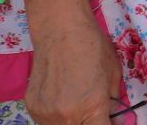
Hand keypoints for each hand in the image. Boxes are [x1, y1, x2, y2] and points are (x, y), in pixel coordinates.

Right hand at [20, 0, 122, 124]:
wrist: (61, 31)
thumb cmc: (93, 48)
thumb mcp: (113, 75)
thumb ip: (113, 102)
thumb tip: (115, 118)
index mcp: (92, 108)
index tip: (109, 120)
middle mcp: (66, 116)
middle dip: (89, 122)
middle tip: (94, 111)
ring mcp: (45, 114)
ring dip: (72, 120)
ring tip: (77, 101)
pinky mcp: (31, 107)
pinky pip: (46, 120)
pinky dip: (56, 114)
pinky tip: (62, 96)